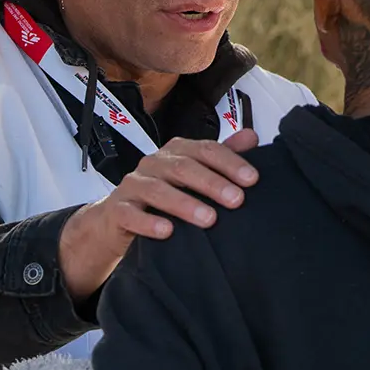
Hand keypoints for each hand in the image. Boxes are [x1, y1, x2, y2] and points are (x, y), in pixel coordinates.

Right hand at [58, 129, 259, 300]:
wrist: (119, 220)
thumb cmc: (162, 197)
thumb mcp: (193, 176)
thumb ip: (220, 158)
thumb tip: (251, 137)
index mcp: (175, 153)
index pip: (205, 149)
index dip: (229, 162)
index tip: (252, 179)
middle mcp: (154, 164)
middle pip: (183, 167)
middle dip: (212, 183)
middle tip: (236, 200)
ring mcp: (133, 185)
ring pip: (158, 190)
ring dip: (185, 204)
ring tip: (208, 219)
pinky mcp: (118, 209)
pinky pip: (131, 213)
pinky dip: (149, 222)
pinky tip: (167, 231)